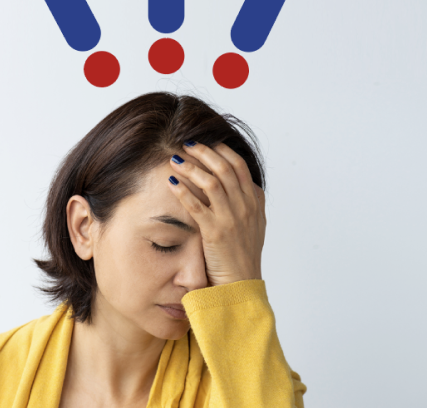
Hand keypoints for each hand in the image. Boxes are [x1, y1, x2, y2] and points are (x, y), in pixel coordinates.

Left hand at [167, 141, 265, 286]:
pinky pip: (197, 205)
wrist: (241, 285)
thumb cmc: (243, 256)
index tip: (207, 142)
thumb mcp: (254, 225)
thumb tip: (240, 184)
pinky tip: (172, 181)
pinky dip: (183, 190)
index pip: (239, 165)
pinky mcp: (216, 232)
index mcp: (254, 202)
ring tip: (176, 159)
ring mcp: (232, 219)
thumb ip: (249, 203)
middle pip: (225, 167)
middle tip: (187, 143)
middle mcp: (246, 206)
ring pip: (212, 181)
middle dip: (205, 151)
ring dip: (192, 167)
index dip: (222, 150)